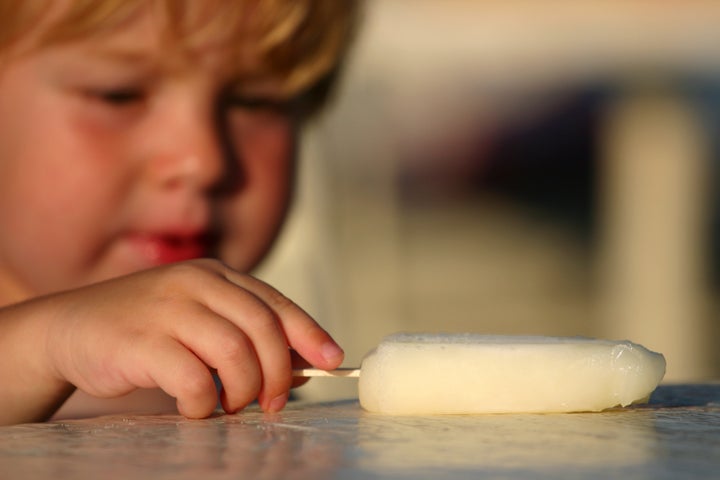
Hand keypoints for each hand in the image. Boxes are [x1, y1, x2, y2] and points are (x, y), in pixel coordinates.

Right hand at [39, 259, 342, 417]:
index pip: (276, 303)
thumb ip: (244, 337)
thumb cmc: (145, 330)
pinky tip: (197, 408)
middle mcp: (196, 283)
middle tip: (272, 402)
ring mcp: (168, 308)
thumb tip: (301, 369)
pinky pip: (193, 378)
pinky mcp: (140, 340)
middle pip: (263, 328)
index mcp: (216, 275)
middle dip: (279, 372)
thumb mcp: (199, 322)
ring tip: (232, 406)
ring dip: (245, 389)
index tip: (332, 359)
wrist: (70, 328)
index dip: (309, 333)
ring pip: (235, 352)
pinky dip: (205, 402)